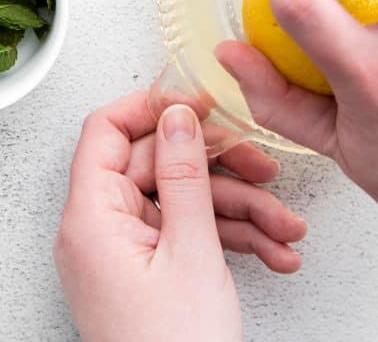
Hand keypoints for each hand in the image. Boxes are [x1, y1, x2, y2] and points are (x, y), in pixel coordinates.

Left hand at [54, 92, 306, 341]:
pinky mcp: (146, 273)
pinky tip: (274, 252)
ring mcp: (124, 253)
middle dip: (220, 171)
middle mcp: (99, 230)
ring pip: (182, 203)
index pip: (107, 130)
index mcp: (91, 216)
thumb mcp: (191, 252)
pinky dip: (229, 241)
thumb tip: (177, 116)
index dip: (153, 109)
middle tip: (264, 170)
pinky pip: (186, 236)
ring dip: (239, 212)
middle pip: (157, 166)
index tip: (199, 104)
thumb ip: (184, 174)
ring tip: (286, 227)